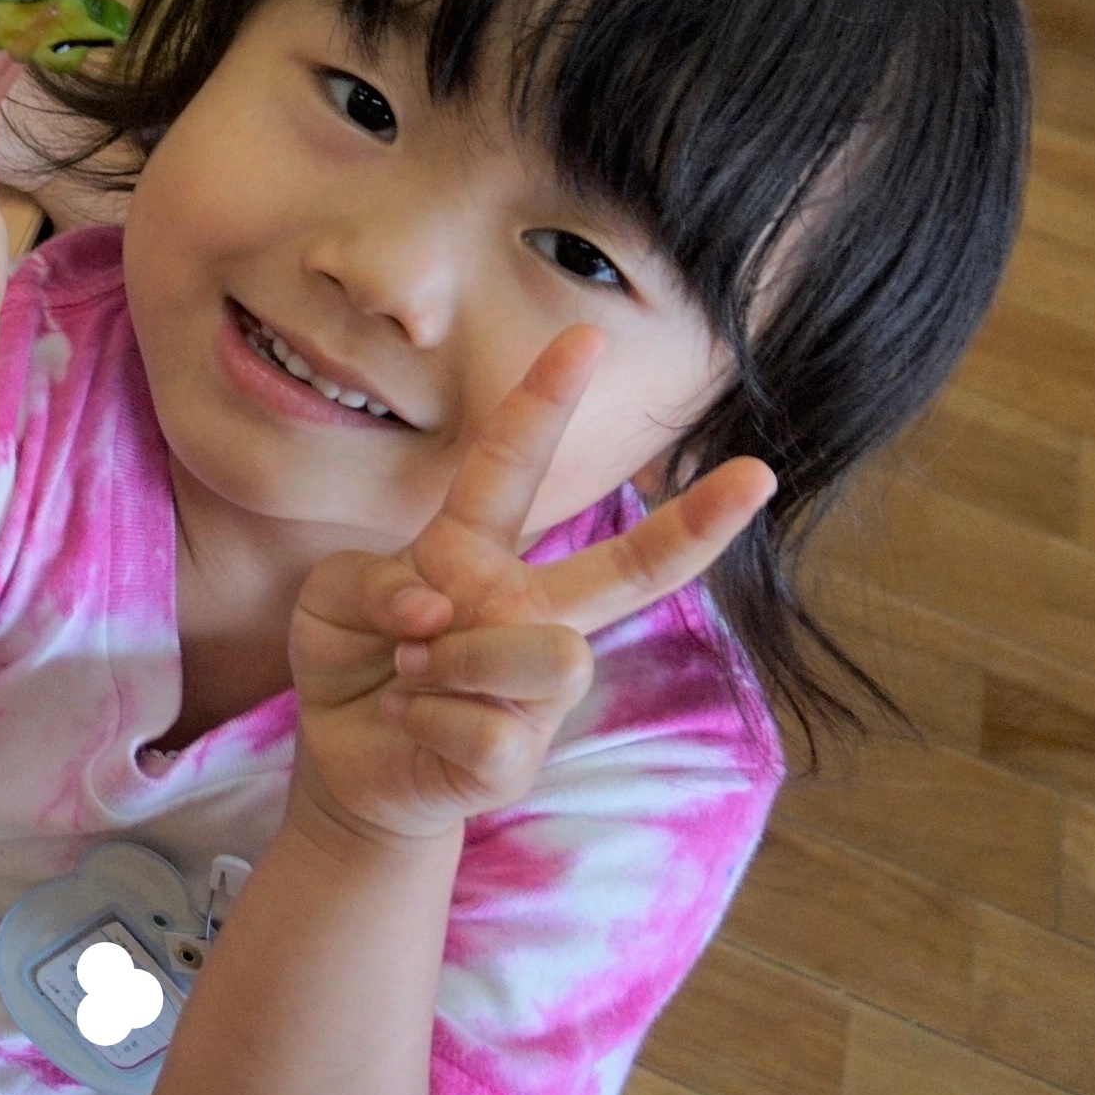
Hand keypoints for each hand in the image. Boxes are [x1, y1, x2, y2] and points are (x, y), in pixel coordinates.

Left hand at [287, 330, 774, 846]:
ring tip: (408, 673)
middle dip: (695, 523)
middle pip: (624, 568)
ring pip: (539, 655)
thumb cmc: (354, 657)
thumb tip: (442, 613)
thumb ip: (376, 585)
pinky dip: (424, 720)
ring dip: (447, 662)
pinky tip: (414, 724)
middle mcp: (524, 610)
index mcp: (476, 552)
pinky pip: (485, 725)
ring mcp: (535, 689)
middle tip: (758, 473)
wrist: (344, 758)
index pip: (511, 467)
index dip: (543, 402)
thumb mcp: (335, 598)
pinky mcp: (519, 755)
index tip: (584, 336)